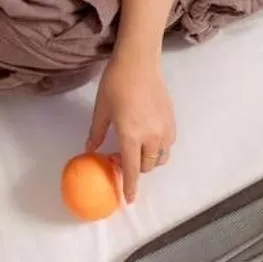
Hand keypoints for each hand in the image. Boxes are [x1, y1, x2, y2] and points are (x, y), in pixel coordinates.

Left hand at [87, 48, 176, 201]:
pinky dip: (158, 149)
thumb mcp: (101, 110)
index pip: (132, 169)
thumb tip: (90, 150)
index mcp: (131, 135)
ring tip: (135, 150)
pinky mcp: (171, 120)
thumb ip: (96, 133)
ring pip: (160, 158)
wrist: (139, 62)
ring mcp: (164, 128)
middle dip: (135, 170)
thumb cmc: (116, 83)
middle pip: (147, 166)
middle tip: (119, 159)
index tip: (129, 199)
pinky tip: (147, 138)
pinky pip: (168, 144)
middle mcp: (151, 136)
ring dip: (148, 161)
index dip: (130, 187)